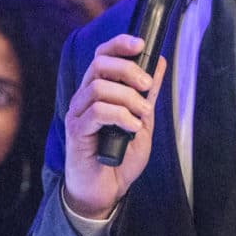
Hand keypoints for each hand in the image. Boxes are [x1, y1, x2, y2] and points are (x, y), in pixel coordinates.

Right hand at [61, 34, 164, 219]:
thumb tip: (159, 63)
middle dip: (128, 70)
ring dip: (127, 98)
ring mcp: (78, 113)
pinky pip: (97, 112)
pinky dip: (120, 116)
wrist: (105, 191)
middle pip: (99, 64)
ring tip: (142, 115)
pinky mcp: (76, 131)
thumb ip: (147, 94)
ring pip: (99, 87)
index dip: (119, 44)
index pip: (102, 55)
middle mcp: (84, 98)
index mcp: (99, 91)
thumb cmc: (119, 157)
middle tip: (146, 87)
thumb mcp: (142, 121)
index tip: (141, 44)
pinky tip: (131, 128)